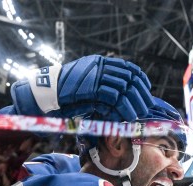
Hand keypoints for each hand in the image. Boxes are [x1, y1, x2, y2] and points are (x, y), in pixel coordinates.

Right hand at [12, 55, 154, 121]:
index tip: (146, 90)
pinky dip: (121, 108)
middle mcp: (98, 66)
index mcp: (99, 62)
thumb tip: (123, 94)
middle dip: (140, 94)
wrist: (46, 93)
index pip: (127, 67)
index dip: (140, 79)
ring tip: (136, 114)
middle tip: (145, 107)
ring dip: (132, 103)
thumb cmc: (66, 93)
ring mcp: (94, 76)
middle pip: (129, 78)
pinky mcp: (90, 88)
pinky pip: (112, 97)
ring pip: (123, 88)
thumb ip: (103, 85)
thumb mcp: (87, 84)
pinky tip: (125, 116)